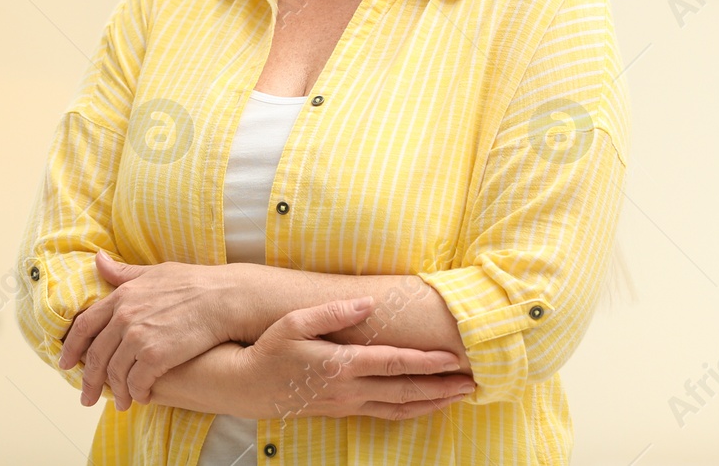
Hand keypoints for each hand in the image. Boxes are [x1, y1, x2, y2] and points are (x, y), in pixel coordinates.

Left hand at [59, 251, 240, 408]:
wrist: (224, 297)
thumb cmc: (195, 283)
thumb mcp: (155, 272)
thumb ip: (124, 273)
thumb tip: (98, 259)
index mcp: (122, 296)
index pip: (84, 326)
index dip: (72, 348)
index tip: (67, 364)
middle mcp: (124, 317)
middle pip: (96, 356)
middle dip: (89, 381)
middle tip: (87, 398)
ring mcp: (139, 337)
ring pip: (115, 373)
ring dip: (116, 392)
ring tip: (121, 402)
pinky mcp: (156, 356)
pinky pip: (137, 383)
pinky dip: (137, 393)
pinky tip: (141, 397)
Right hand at [227, 296, 475, 420]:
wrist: (247, 387)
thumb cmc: (270, 349)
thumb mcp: (295, 322)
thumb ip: (333, 312)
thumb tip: (367, 303)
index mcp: (341, 365)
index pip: (393, 364)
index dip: (426, 362)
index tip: (453, 359)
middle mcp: (349, 389)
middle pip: (405, 391)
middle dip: (441, 387)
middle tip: (472, 382)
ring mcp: (347, 405)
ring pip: (399, 408)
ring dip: (432, 403)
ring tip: (459, 396)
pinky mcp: (343, 412)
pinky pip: (385, 414)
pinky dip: (411, 410)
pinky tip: (425, 405)